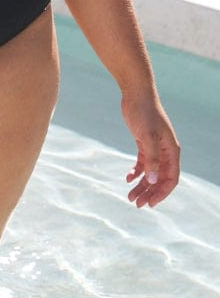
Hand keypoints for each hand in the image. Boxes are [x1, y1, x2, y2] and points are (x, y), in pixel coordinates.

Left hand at [121, 93, 179, 207]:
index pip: (171, 179)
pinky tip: (128, 178)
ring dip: (141, 185)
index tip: (150, 203)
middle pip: (160, 178)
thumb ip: (152, 159)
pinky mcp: (144, 142)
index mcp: (171, 151)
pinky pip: (142, 163)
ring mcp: (155, 147)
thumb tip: (154, 180)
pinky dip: (136, 171)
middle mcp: (165, 151)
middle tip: (136, 203)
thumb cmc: (144, 113)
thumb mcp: (148, 136)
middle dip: (149, 192)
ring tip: (130, 196)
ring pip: (150, 172)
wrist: (136, 94)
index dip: (162, 193)